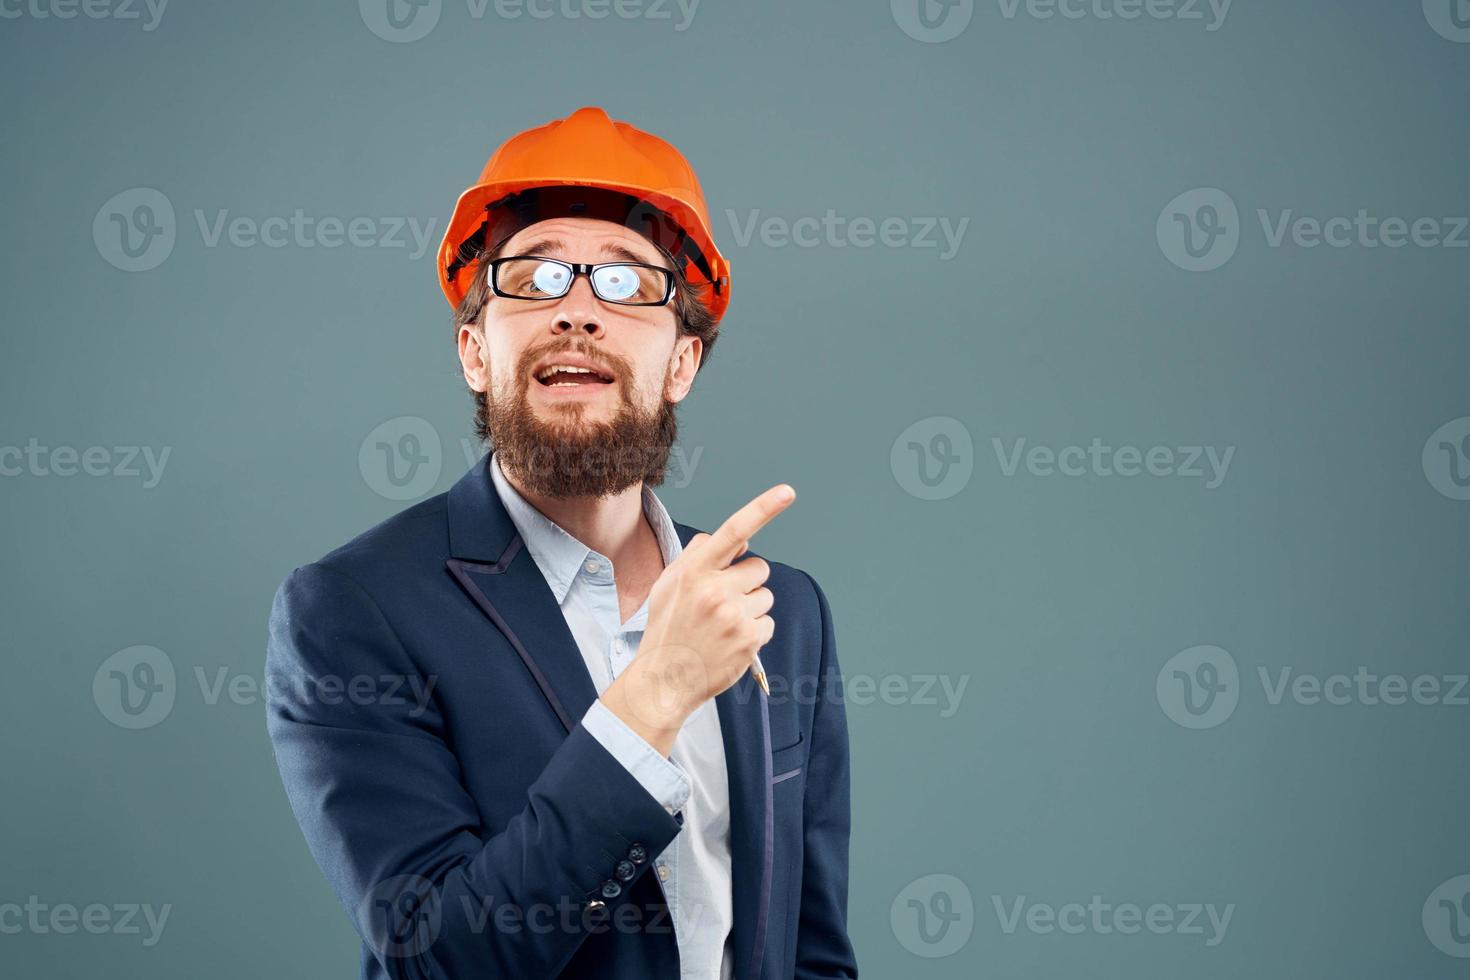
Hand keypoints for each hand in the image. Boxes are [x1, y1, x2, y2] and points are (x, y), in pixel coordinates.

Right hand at [601, 484, 794, 754]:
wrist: (664, 679)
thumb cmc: (667, 627)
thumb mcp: (669, 584)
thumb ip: (698, 556)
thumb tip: (737, 539)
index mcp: (694, 571)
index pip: (733, 531)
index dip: (763, 508)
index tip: (788, 491)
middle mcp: (715, 589)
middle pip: (759, 568)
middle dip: (747, 582)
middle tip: (722, 603)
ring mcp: (734, 615)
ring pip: (765, 597)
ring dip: (751, 608)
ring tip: (723, 626)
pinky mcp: (749, 639)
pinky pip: (768, 623)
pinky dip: (755, 632)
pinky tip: (731, 642)